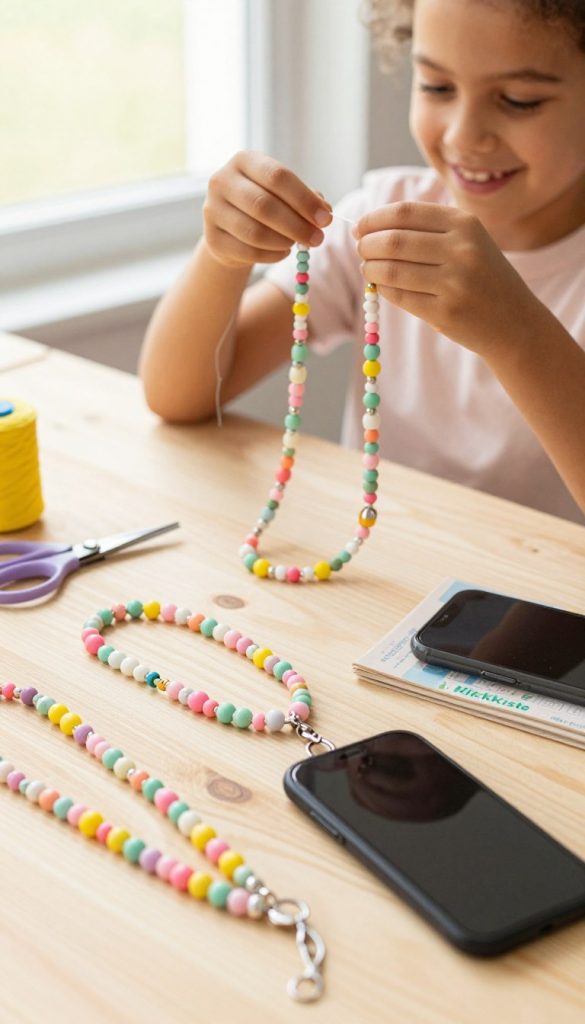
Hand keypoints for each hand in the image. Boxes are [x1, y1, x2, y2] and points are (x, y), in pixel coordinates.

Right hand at [203, 151, 331, 268]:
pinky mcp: (212, 239)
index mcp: (244, 160)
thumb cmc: (264, 206)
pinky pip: (247, 252)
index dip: (304, 199)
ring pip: (254, 232)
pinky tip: (283, 252)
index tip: (326, 218)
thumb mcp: (284, 194)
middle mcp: (222, 181)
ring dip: (284, 242)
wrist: (231, 230)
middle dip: (297, 225)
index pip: (277, 176)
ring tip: (298, 244)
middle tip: (318, 239)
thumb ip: (306, 199)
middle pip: (264, 205)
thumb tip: (324, 211)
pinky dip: (272, 256)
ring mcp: (212, 210)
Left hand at [353, 202, 539, 358]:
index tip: (360, 228)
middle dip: (367, 245)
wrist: (514, 323)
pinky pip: (399, 296)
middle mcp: (461, 249)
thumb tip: (370, 228)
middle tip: (361, 251)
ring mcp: (454, 282)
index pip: (404, 213)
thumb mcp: (467, 241)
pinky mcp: (445, 312)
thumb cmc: (482, 277)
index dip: (374, 220)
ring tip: (368, 269)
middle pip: (393, 241)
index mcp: (464, 224)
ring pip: (391, 270)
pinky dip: (382, 290)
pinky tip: (382, 287)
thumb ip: (427, 231)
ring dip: (370, 269)